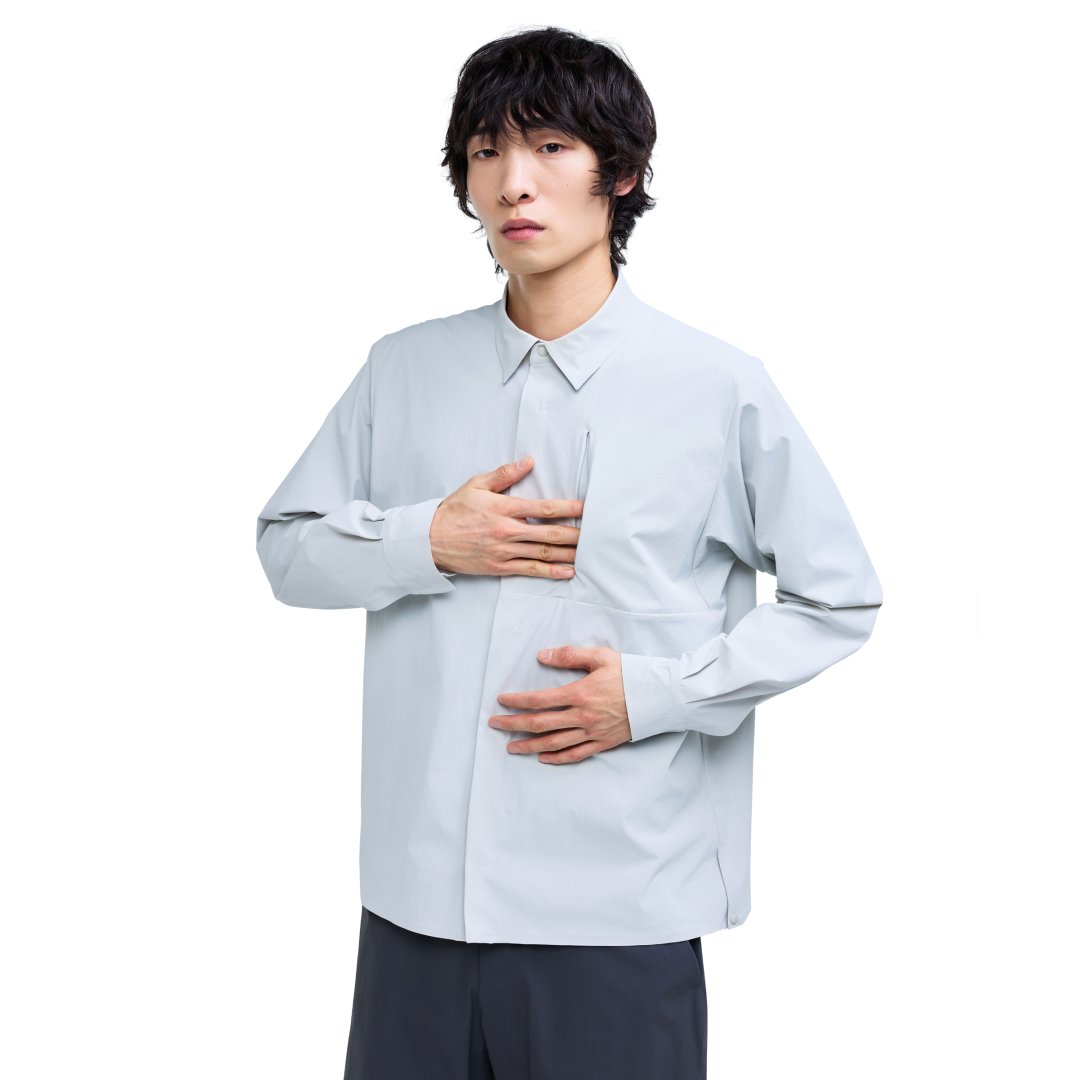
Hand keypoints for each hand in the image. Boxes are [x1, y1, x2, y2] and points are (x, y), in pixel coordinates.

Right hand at [429, 456, 584, 579]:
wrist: (430, 540)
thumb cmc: (454, 511)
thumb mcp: (476, 484)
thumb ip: (505, 474)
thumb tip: (529, 462)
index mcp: (504, 508)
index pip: (544, 508)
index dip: (569, 508)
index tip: (586, 508)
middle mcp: (507, 531)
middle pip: (550, 533)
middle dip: (576, 534)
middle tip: (596, 533)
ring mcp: (505, 551)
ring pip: (544, 553)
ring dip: (568, 553)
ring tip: (588, 552)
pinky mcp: (500, 567)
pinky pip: (531, 570)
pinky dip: (551, 571)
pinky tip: (567, 571)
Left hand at [488, 645, 631, 763]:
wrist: (659, 696)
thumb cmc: (630, 673)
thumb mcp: (600, 656)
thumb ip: (570, 655)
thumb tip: (543, 655)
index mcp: (580, 693)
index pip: (540, 700)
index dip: (517, 701)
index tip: (501, 701)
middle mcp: (583, 716)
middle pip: (541, 723)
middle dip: (514, 724)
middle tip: (495, 725)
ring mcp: (592, 732)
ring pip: (554, 743)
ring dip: (530, 745)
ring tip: (511, 747)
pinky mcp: (602, 743)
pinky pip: (576, 754)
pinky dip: (557, 758)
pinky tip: (543, 758)